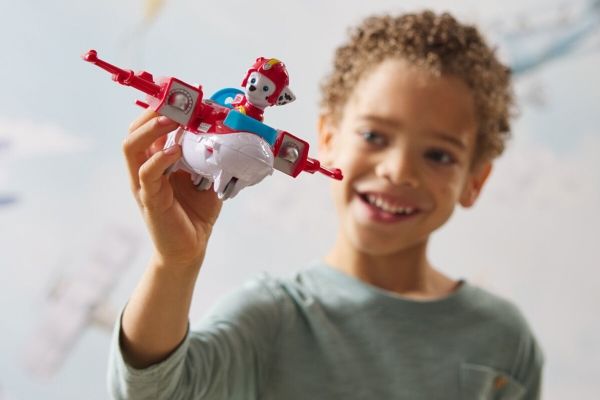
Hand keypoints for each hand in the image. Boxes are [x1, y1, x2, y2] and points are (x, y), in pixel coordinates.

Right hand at [124, 110, 222, 269]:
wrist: (191, 248)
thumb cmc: (197, 211)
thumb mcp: (206, 177)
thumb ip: (209, 155)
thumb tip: (227, 130)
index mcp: (157, 159)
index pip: (149, 126)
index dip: (160, 107)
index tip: (181, 93)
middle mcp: (145, 168)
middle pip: (134, 130)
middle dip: (152, 110)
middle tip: (175, 100)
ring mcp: (143, 183)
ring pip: (132, 147)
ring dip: (150, 128)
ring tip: (169, 117)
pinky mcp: (150, 199)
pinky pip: (146, 173)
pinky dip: (160, 158)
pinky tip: (175, 150)